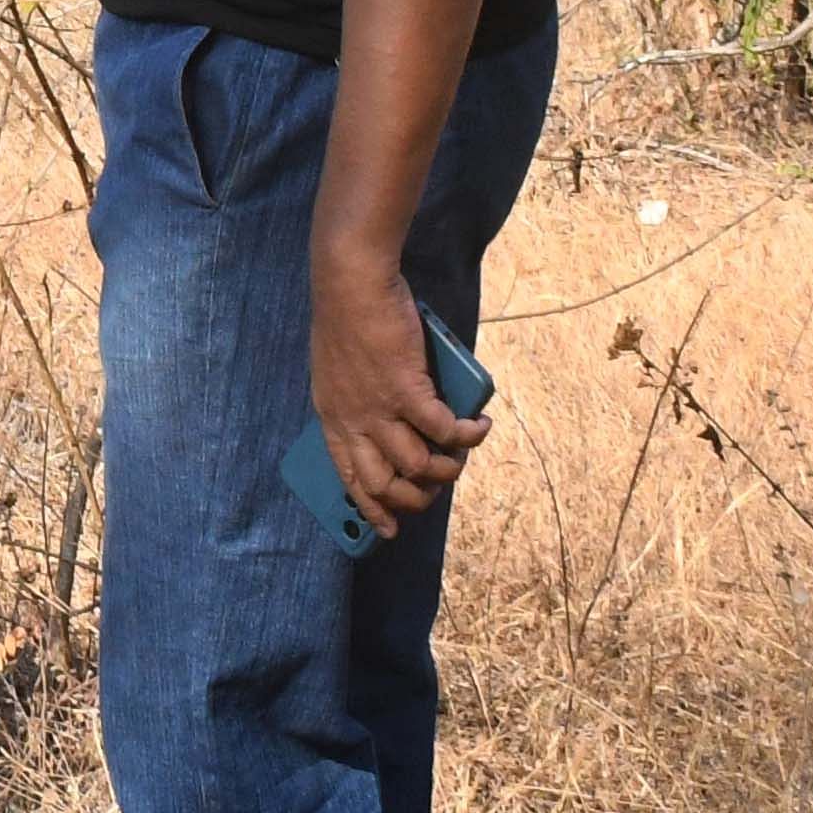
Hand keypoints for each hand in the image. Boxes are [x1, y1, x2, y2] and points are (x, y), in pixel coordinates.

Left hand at [311, 263, 484, 536]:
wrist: (352, 283)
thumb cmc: (347, 317)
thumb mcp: (337, 368)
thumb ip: (358, 397)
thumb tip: (393, 416)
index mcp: (332, 417)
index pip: (349, 477)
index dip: (371, 508)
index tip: (389, 529)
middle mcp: (353, 421)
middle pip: (383, 485)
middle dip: (414, 499)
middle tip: (436, 491)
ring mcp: (379, 409)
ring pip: (419, 466)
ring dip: (448, 469)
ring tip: (461, 456)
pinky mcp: (408, 391)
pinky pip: (444, 431)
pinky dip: (467, 435)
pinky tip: (479, 426)